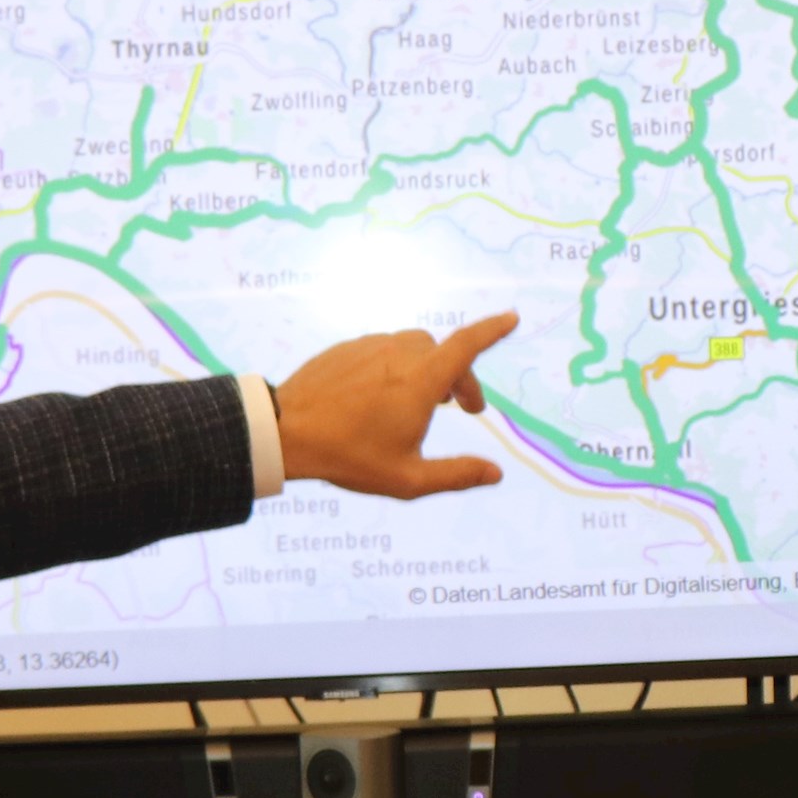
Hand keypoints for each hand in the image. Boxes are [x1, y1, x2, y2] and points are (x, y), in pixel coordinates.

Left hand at [274, 313, 516, 498]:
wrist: (285, 432)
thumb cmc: (349, 457)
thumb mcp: (408, 478)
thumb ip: (456, 475)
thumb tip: (496, 474)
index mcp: (421, 379)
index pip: (468, 344)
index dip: (494, 330)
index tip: (512, 318)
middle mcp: (399, 352)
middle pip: (444, 352)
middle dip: (461, 377)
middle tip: (464, 409)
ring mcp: (370, 346)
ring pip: (414, 348)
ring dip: (429, 369)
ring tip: (423, 402)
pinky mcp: (347, 348)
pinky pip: (383, 350)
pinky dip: (398, 366)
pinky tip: (384, 397)